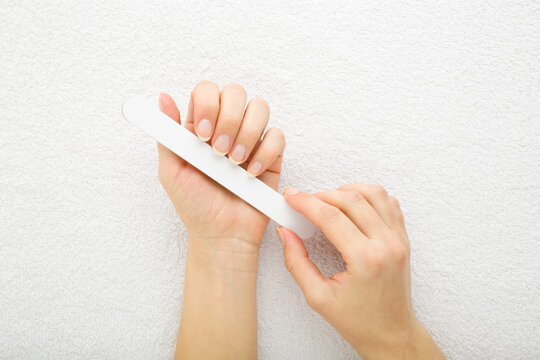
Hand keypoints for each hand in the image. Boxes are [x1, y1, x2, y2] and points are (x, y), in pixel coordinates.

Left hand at [158, 82, 284, 253]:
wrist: (222, 234)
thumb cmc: (195, 205)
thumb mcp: (171, 171)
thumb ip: (166, 134)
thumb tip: (162, 96)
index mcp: (200, 125)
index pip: (207, 91)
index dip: (207, 104)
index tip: (201, 135)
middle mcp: (227, 126)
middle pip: (235, 92)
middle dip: (228, 119)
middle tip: (218, 151)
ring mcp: (250, 139)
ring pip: (259, 107)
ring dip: (246, 134)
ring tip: (233, 163)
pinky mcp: (271, 154)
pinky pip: (276, 135)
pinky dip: (264, 153)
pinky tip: (250, 173)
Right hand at [277, 184, 444, 358]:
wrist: (391, 334)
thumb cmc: (359, 321)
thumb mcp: (318, 297)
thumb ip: (297, 262)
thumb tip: (286, 233)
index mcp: (366, 260)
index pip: (331, 217)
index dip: (306, 202)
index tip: (291, 197)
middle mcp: (387, 245)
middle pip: (351, 199)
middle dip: (322, 195)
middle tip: (303, 201)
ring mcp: (399, 239)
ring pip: (374, 194)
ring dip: (346, 191)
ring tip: (327, 201)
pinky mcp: (403, 238)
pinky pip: (389, 203)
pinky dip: (369, 196)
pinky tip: (353, 205)